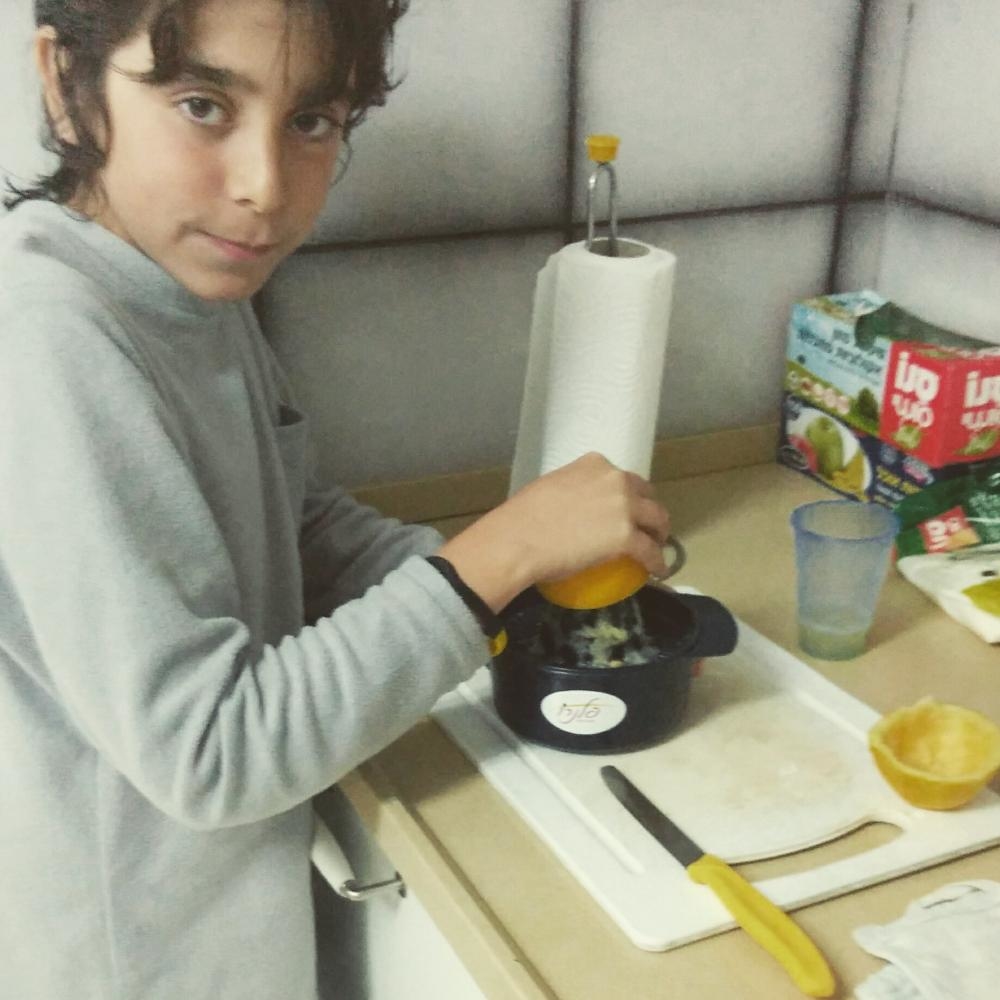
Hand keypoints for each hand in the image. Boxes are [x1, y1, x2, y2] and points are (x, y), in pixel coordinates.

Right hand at [437, 453, 670, 610]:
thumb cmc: (523, 516)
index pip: (622, 478)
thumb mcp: (551, 488)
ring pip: (657, 520)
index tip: (625, 508)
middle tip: (646, 527)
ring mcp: (624, 508)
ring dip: (659, 534)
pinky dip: (657, 562)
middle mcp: (615, 480)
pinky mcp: (627, 537)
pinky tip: (657, 571)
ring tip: (656, 547)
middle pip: (646, 495)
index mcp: (594, 464)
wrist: (518, 539)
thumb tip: (574, 508)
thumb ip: (572, 490)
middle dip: (649, 510)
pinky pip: (650, 552)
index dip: (628, 494)